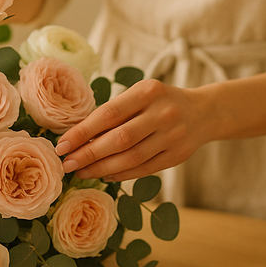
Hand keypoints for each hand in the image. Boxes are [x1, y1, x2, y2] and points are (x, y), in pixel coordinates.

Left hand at [54, 79, 214, 181]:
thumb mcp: (140, 95)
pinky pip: (144, 169)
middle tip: (67, 164)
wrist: (203, 112)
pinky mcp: (178, 156)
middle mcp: (162, 113)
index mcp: (148, 92)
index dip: (82, 131)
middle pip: (119, 139)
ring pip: (131, 158)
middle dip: (88, 154)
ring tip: (81, 172)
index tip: (62, 145)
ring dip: (101, 168)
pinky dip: (121, 174)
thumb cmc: (160, 102)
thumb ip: (115, 111)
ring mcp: (172, 136)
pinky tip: (104, 175)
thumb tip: (77, 136)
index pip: (108, 114)